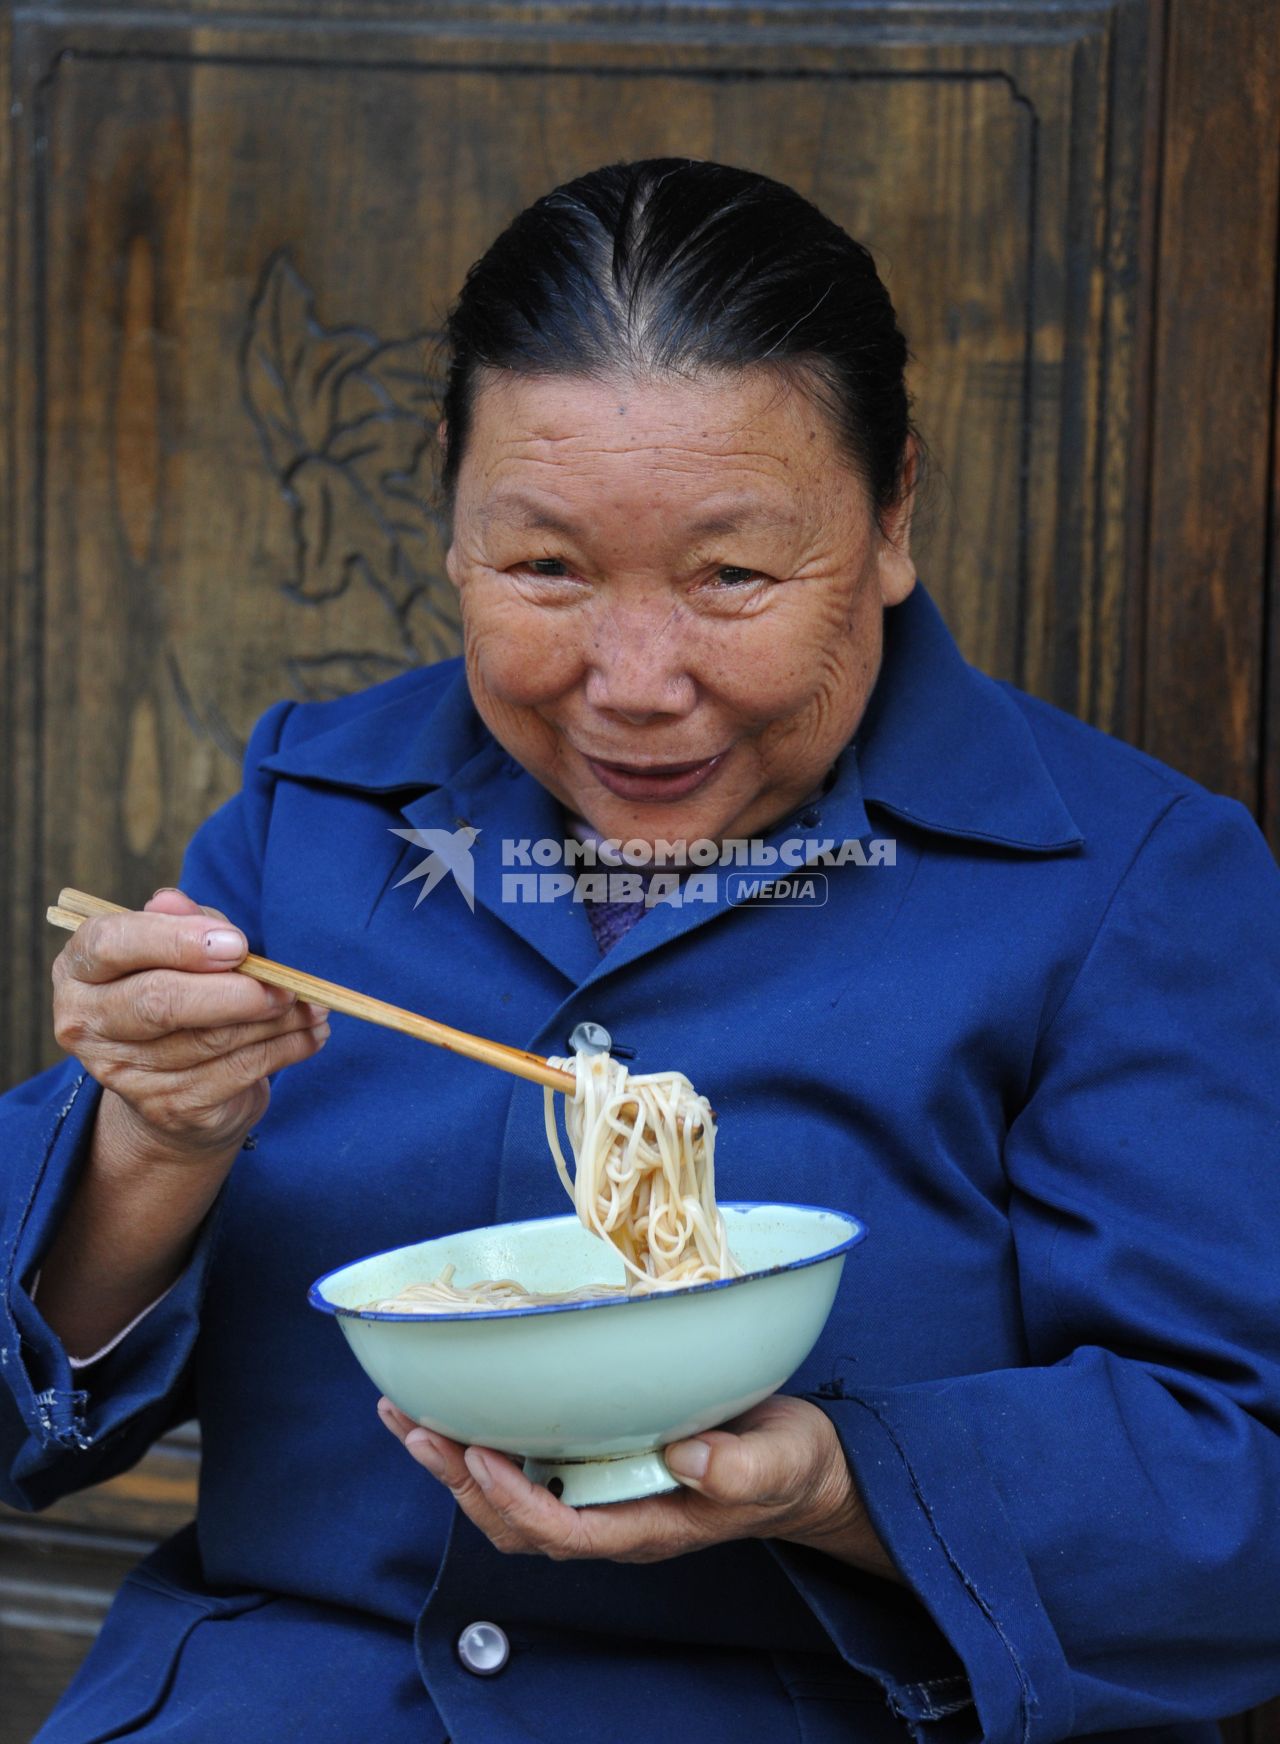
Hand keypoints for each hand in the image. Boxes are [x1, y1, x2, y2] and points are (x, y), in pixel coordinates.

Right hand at [52, 886, 329, 1161]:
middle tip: (284, 985)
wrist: (174, 1087)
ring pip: (210, 1039)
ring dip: (275, 1019)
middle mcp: (87, 1023)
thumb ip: (184, 921)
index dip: (175, 941)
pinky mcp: (167, 1108)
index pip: (110, 944)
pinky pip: (237, 1071)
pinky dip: (285, 1049)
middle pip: (159, 1001)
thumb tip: (173, 902)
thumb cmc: (178, 993)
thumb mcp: (180, 948)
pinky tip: (311, 1033)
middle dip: (233, 991)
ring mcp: (123, 1073)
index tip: (238, 944)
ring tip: (313, 1004)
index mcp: (81, 970)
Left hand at [377, 1392, 901, 1580]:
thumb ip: (736, 1467)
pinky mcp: (601, 1463)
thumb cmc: (790, 1468)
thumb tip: (682, 1454)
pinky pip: (529, 1468)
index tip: (478, 1453)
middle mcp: (613, 1517)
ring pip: (511, 1498)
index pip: (563, 1530)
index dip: (515, 1498)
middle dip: (459, 1481)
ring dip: (456, 1463)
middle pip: (516, 1521)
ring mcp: (603, 1494)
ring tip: (409, 1418)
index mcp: (648, 1526)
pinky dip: (484, 1442)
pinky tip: (459, 1410)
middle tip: (414, 1428)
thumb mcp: (779, 1463)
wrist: (802, 1471)